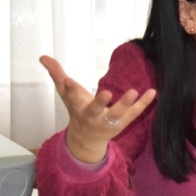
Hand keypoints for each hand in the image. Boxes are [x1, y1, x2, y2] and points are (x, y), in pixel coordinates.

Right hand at [40, 55, 156, 162]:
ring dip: (125, 104)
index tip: (68, 80)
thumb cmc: (77, 110)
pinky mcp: (123, 123)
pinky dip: (144, 103)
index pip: (72, 97)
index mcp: (78, 107)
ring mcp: (109, 121)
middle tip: (107, 93)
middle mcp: (93, 116)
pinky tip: (153, 91)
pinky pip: (135, 113)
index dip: (70, 89)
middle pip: (95, 110)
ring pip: (117, 114)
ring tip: (134, 91)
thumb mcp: (65, 94)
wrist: (86, 139)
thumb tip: (42, 56)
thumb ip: (56, 75)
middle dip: (100, 102)